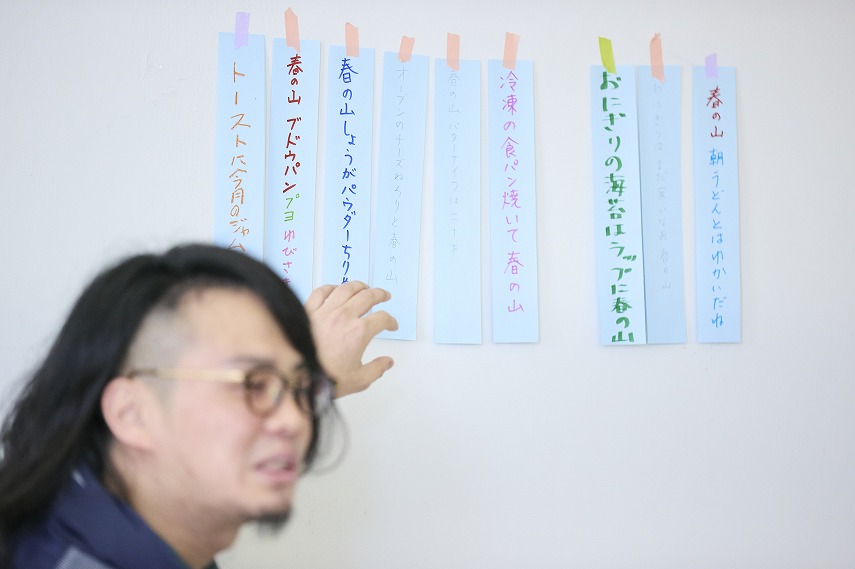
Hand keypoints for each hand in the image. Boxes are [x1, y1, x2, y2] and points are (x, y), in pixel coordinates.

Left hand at [304, 281, 397, 396]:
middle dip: (380, 294)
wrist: (295, 377)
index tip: (391, 325)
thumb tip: (387, 362)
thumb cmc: (325, 378)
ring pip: (346, 288)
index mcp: (359, 332)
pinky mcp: (309, 311)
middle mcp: (344, 317)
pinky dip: (331, 287)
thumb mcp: (358, 380)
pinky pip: (321, 291)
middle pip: (368, 296)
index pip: (383, 318)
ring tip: (364, 287)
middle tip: (384, 296)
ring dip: (359, 285)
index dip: (391, 321)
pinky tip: (335, 289)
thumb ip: (376, 369)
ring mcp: (325, 311)